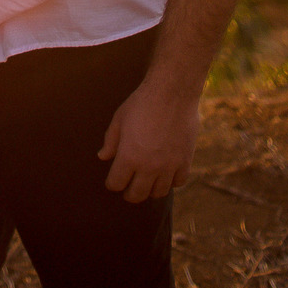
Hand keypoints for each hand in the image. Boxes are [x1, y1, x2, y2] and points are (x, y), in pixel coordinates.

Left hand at [98, 78, 199, 201]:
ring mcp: (168, 166)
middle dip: (129, 193)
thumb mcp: (119, 119)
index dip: (112, 184)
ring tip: (147, 183)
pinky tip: (166, 174)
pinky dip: (171, 181)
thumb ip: (111, 141)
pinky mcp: (185, 161)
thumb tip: (102, 157)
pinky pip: (178, 183)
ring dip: (150, 190)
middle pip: (137, 195)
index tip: (113, 181)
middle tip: (128, 189)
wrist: (172, 92)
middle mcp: (148, 167)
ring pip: (158, 193)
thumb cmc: (141, 103)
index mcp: (128, 156)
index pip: (116, 184)